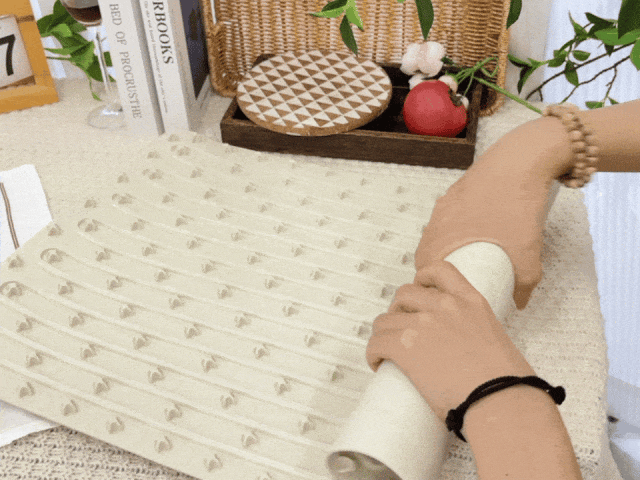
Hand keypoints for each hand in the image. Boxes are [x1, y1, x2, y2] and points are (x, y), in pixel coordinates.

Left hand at [366, 260, 535, 423]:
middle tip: (401, 332)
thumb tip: (460, 348)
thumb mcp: (494, 339)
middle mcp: (446, 306)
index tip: (417, 290)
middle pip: (404, 294)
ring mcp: (424, 324)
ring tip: (388, 352)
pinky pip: (376, 342)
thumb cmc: (504, 382)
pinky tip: (378, 364)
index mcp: (471, 301)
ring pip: (384, 320)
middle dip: (398, 311)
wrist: (500, 400)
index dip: (422, 278)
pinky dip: (373, 354)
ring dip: (383, 335)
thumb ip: (473, 331)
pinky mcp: (406, 346)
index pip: (439, 271)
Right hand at [414, 119, 563, 309]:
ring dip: (448, 247)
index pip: (424, 268)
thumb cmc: (517, 206)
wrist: (522, 160)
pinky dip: (458, 229)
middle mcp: (438, 220)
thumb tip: (519, 303)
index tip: (444, 293)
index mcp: (443, 237)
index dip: (430, 283)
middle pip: (429, 251)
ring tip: (469, 258)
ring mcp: (447, 203)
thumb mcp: (526, 252)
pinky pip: (450, 217)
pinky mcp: (459, 190)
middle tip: (457, 280)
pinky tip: (480, 231)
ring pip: (439, 233)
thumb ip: (524, 282)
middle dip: (439, 267)